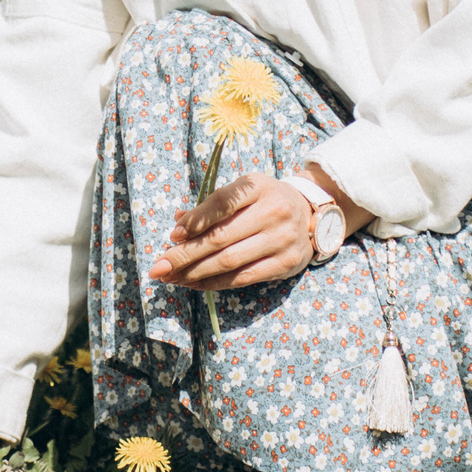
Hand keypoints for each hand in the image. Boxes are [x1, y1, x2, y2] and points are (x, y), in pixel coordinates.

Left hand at [148, 171, 313, 290]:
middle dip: (185, 254)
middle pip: (221, 237)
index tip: (172, 236)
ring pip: (229, 261)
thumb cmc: (266, 201)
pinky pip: (243, 278)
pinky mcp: (285, 264)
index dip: (195, 221)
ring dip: (195, 272)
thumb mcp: (244, 192)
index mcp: (259, 187)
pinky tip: (194, 284)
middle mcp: (273, 211)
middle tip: (159, 266)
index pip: (222, 203)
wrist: (312, 216)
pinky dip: (214, 283)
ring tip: (171, 278)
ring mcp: (281, 239)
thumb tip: (178, 223)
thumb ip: (211, 206)